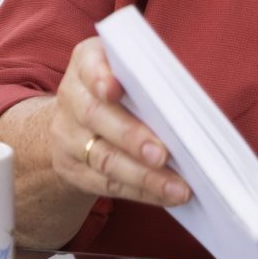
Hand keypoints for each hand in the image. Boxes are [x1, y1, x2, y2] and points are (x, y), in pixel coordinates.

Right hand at [50, 37, 190, 209]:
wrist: (74, 124)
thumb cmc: (119, 91)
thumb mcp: (126, 69)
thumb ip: (150, 74)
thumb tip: (188, 99)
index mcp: (86, 63)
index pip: (88, 66)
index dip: (100, 77)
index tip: (114, 89)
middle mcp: (72, 98)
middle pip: (95, 116)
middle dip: (131, 136)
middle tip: (162, 154)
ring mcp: (69, 136)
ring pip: (103, 158)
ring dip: (144, 176)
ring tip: (177, 187)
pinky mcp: (74, 169)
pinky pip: (108, 184)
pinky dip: (141, 192)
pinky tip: (166, 195)